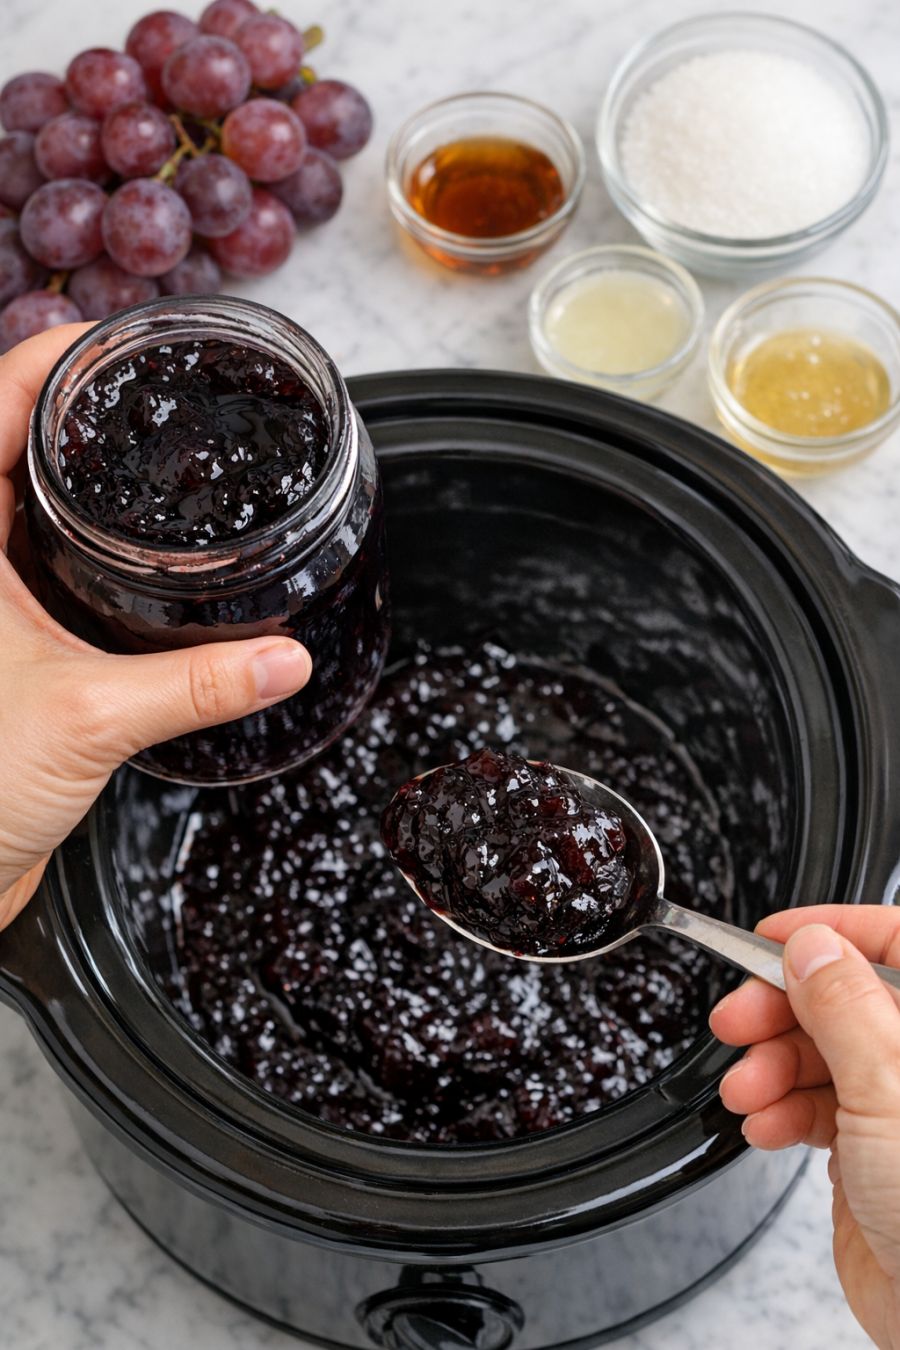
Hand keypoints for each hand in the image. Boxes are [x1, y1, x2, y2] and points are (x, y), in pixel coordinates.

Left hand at [0, 326, 311, 932]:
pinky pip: (46, 563)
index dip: (47, 360)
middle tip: (150, 378)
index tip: (112, 331)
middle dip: (77, 405)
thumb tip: (284, 657)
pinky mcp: (7, 641)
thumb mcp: (88, 720)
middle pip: (8, 444)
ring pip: (24, 502)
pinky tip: (141, 552)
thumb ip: (194, 684)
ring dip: (80, 471)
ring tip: (153, 443)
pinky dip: (91, 543)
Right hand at [710, 905, 899, 1349]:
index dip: (831, 932)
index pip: (892, 942)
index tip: (772, 937)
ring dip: (771, 1067)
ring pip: (821, 1052)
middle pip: (843, 997)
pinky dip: (780, 1110)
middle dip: (781, 1008)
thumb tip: (811, 943)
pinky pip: (815, 1105)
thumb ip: (844, 1005)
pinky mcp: (872, 1148)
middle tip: (737, 1019)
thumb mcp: (888, 1088)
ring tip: (747, 1090)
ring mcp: (897, 1103)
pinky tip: (765, 1124)